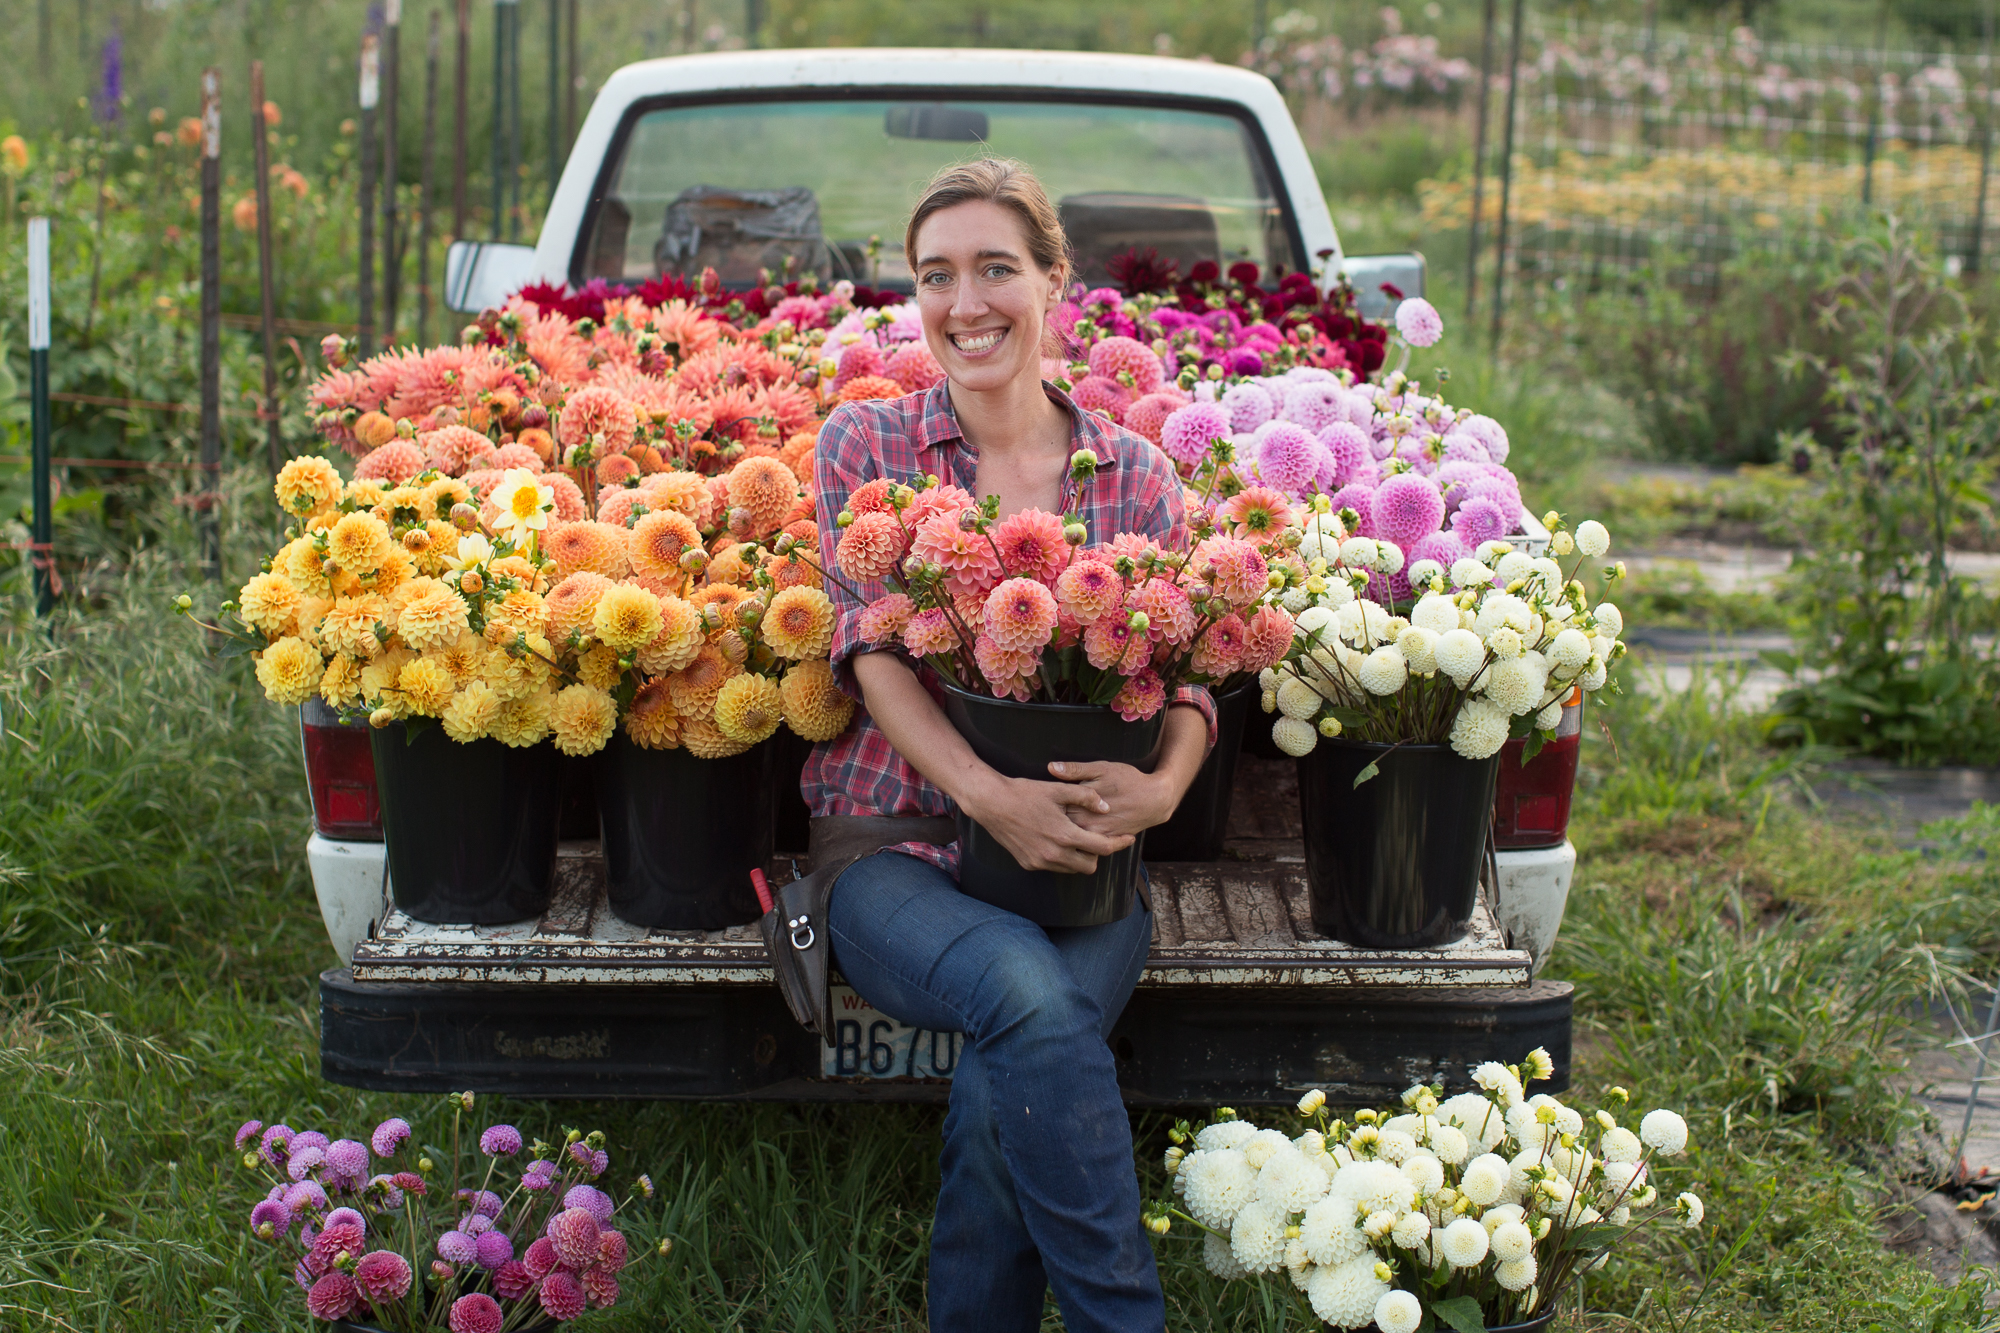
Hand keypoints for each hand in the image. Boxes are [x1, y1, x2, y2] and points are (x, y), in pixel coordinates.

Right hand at [961, 773, 1134, 874]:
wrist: (992, 803)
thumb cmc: (1025, 793)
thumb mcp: (1058, 789)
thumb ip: (1087, 797)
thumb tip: (1106, 808)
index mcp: (1065, 836)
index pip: (1102, 848)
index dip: (1119, 843)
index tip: (1128, 838)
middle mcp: (1054, 854)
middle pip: (1090, 866)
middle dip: (1097, 854)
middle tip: (1097, 838)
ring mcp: (1040, 862)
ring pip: (1072, 869)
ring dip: (1079, 857)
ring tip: (1077, 838)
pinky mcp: (1028, 864)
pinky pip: (1054, 866)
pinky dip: (1061, 857)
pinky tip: (1056, 840)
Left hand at [1046, 760, 1178, 838]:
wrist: (1154, 800)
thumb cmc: (1128, 780)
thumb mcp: (1101, 769)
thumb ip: (1075, 770)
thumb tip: (1052, 767)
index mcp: (1080, 806)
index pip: (1052, 810)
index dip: (1046, 805)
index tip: (1042, 800)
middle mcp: (1086, 825)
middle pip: (1059, 827)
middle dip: (1052, 821)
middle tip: (1048, 812)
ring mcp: (1095, 836)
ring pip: (1071, 839)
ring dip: (1064, 832)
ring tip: (1058, 822)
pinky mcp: (1105, 841)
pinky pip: (1086, 845)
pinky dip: (1079, 839)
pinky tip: (1077, 829)